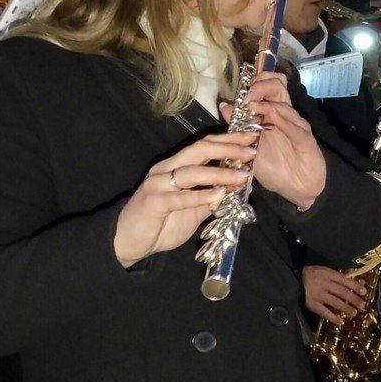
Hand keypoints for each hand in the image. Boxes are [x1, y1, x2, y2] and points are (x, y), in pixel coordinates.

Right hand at [112, 133, 256, 267]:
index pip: (204, 146)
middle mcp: (166, 169)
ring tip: (241, 176)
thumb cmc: (160, 224)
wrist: (129, 242)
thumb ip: (210, 199)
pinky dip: (201, 195)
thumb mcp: (192, 210)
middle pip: (199, 150)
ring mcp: (158, 184)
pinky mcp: (153, 202)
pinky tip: (219, 195)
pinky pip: (180, 197)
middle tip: (250, 151)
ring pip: (191, 172)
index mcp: (176, 166)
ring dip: (219, 173)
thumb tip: (235, 190)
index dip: (228, 141)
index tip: (251, 139)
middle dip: (227, 148)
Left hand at [231, 71, 326, 210]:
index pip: (269, 86)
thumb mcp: (250, 148)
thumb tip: (225, 106)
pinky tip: (272, 117)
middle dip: (261, 85)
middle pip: (278, 86)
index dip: (257, 81)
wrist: (297, 189)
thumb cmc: (275, 168)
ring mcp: (297, 127)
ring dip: (267, 103)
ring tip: (251, 106)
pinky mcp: (306, 141)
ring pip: (284, 106)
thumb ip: (239, 127)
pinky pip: (295, 127)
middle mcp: (286, 116)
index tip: (242, 90)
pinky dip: (282, 121)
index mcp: (273, 115)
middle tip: (247, 96)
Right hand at [302, 264, 368, 324]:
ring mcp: (318, 295)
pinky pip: (324, 312)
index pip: (344, 280)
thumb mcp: (325, 271)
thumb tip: (358, 283)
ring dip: (346, 308)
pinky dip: (332, 317)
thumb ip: (339, 277)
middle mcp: (324, 284)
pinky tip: (340, 321)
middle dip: (354, 299)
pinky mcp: (312, 304)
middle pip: (342, 292)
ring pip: (335, 302)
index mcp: (328, 274)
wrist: (294, 281)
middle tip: (363, 305)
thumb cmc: (312, 275)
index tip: (364, 292)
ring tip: (354, 313)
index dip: (355, 286)